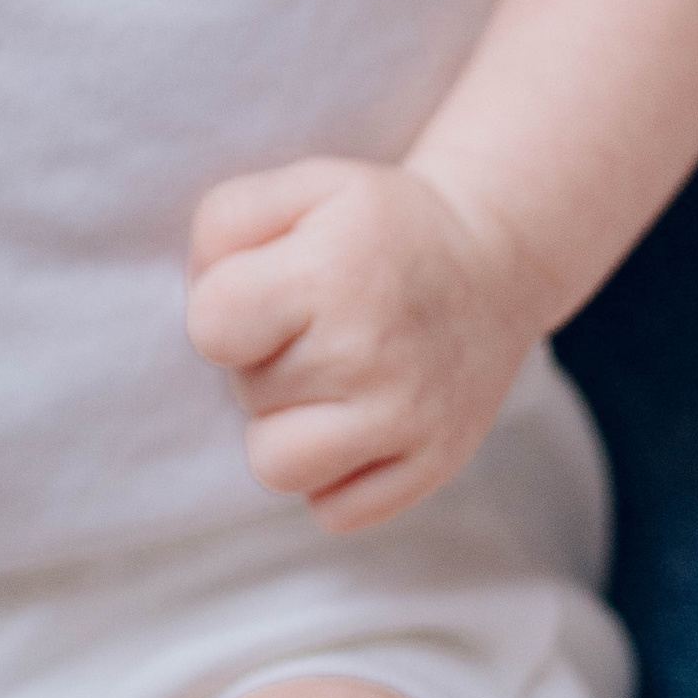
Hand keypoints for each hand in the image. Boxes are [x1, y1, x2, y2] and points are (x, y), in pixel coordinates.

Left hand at [185, 154, 541, 533]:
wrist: (496, 259)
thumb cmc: (379, 227)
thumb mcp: (303, 186)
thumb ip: (226, 222)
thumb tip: (201, 302)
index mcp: (331, 275)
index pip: (211, 327)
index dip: (223, 309)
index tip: (264, 292)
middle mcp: (370, 354)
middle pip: (245, 392)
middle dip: (264, 360)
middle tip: (317, 325)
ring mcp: (407, 420)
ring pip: (276, 467)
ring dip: (288, 427)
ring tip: (328, 380)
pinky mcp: (432, 467)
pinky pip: (333, 511)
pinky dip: (334, 475)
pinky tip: (358, 420)